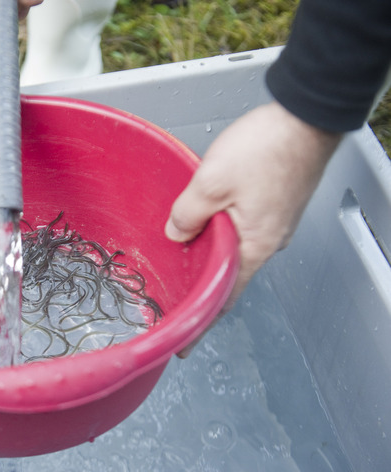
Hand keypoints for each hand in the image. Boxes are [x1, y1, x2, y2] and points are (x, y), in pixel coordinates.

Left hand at [164, 101, 341, 356]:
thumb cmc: (268, 148)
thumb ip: (188, 214)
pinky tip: (205, 225)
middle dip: (201, 289)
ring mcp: (273, 223)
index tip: (185, 345)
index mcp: (254, 245)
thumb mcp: (211, 182)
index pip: (223, 298)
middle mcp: (268, 241)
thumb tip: (176, 234)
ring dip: (209, 257)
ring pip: (234, 250)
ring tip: (184, 260)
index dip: (201, 323)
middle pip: (228, 275)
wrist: (305, 118)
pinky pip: (241, 229)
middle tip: (175, 300)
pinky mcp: (274, 206)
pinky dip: (220, 234)